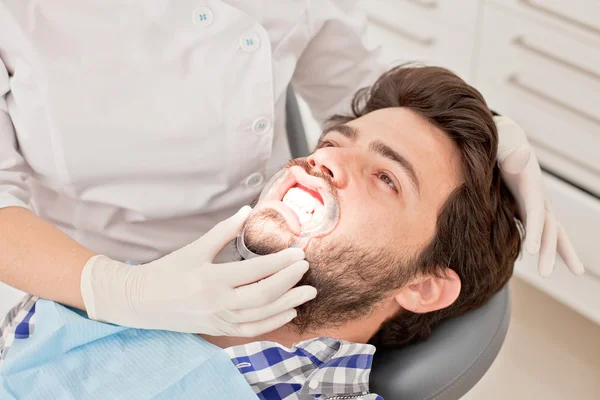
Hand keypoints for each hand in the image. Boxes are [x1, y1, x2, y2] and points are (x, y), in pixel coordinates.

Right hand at [80, 206, 316, 335]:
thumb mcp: (194, 248)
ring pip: (262, 315)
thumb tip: (247, 210)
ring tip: (308, 292)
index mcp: (212, 279)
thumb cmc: (168, 271)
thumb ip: (223, 231)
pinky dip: (272, 322)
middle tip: (306, 267)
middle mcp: (218, 303)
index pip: (255, 271)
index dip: (280, 262)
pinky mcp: (219, 330)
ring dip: (288, 303)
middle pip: (264, 295)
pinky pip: (252, 330)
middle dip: (289, 281)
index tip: (298, 252)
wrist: (142, 302)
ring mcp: (220, 320)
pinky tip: (289, 312)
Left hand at [495, 116, 584, 276]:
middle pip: (548, 228)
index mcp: (531, 187)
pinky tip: (546, 260)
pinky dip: (546, 244)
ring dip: (558, 252)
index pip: (536, 214)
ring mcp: (536, 203)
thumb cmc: (503, 146)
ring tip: (577, 272)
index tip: (532, 251)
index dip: (535, 232)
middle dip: (549, 251)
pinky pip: (540, 230)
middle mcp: (539, 197)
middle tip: (545, 274)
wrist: (506, 142)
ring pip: (552, 231)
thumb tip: (521, 153)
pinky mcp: (528, 208)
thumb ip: (513, 153)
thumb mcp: (505, 148)